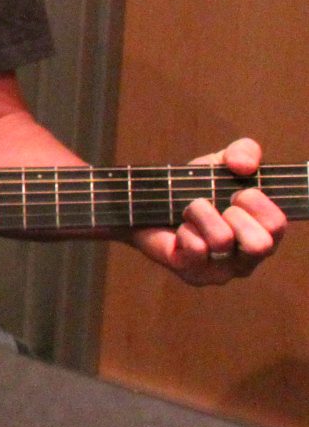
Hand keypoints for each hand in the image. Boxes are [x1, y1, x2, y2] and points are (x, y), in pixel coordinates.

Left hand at [130, 137, 285, 285]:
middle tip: (217, 204)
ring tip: (191, 209)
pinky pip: (195, 249)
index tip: (239, 191)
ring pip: (223, 241)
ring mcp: (222, 271)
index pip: (277, 225)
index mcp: (264, 233)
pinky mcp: (194, 274)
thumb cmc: (194, 187)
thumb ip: (243, 152)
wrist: (148, 203)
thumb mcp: (220, 162)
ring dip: (202, 213)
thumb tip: (244, 165)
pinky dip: (185, 230)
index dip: (257, 202)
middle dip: (234, 214)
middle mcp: (248, 258)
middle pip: (261, 244)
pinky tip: (180, 228)